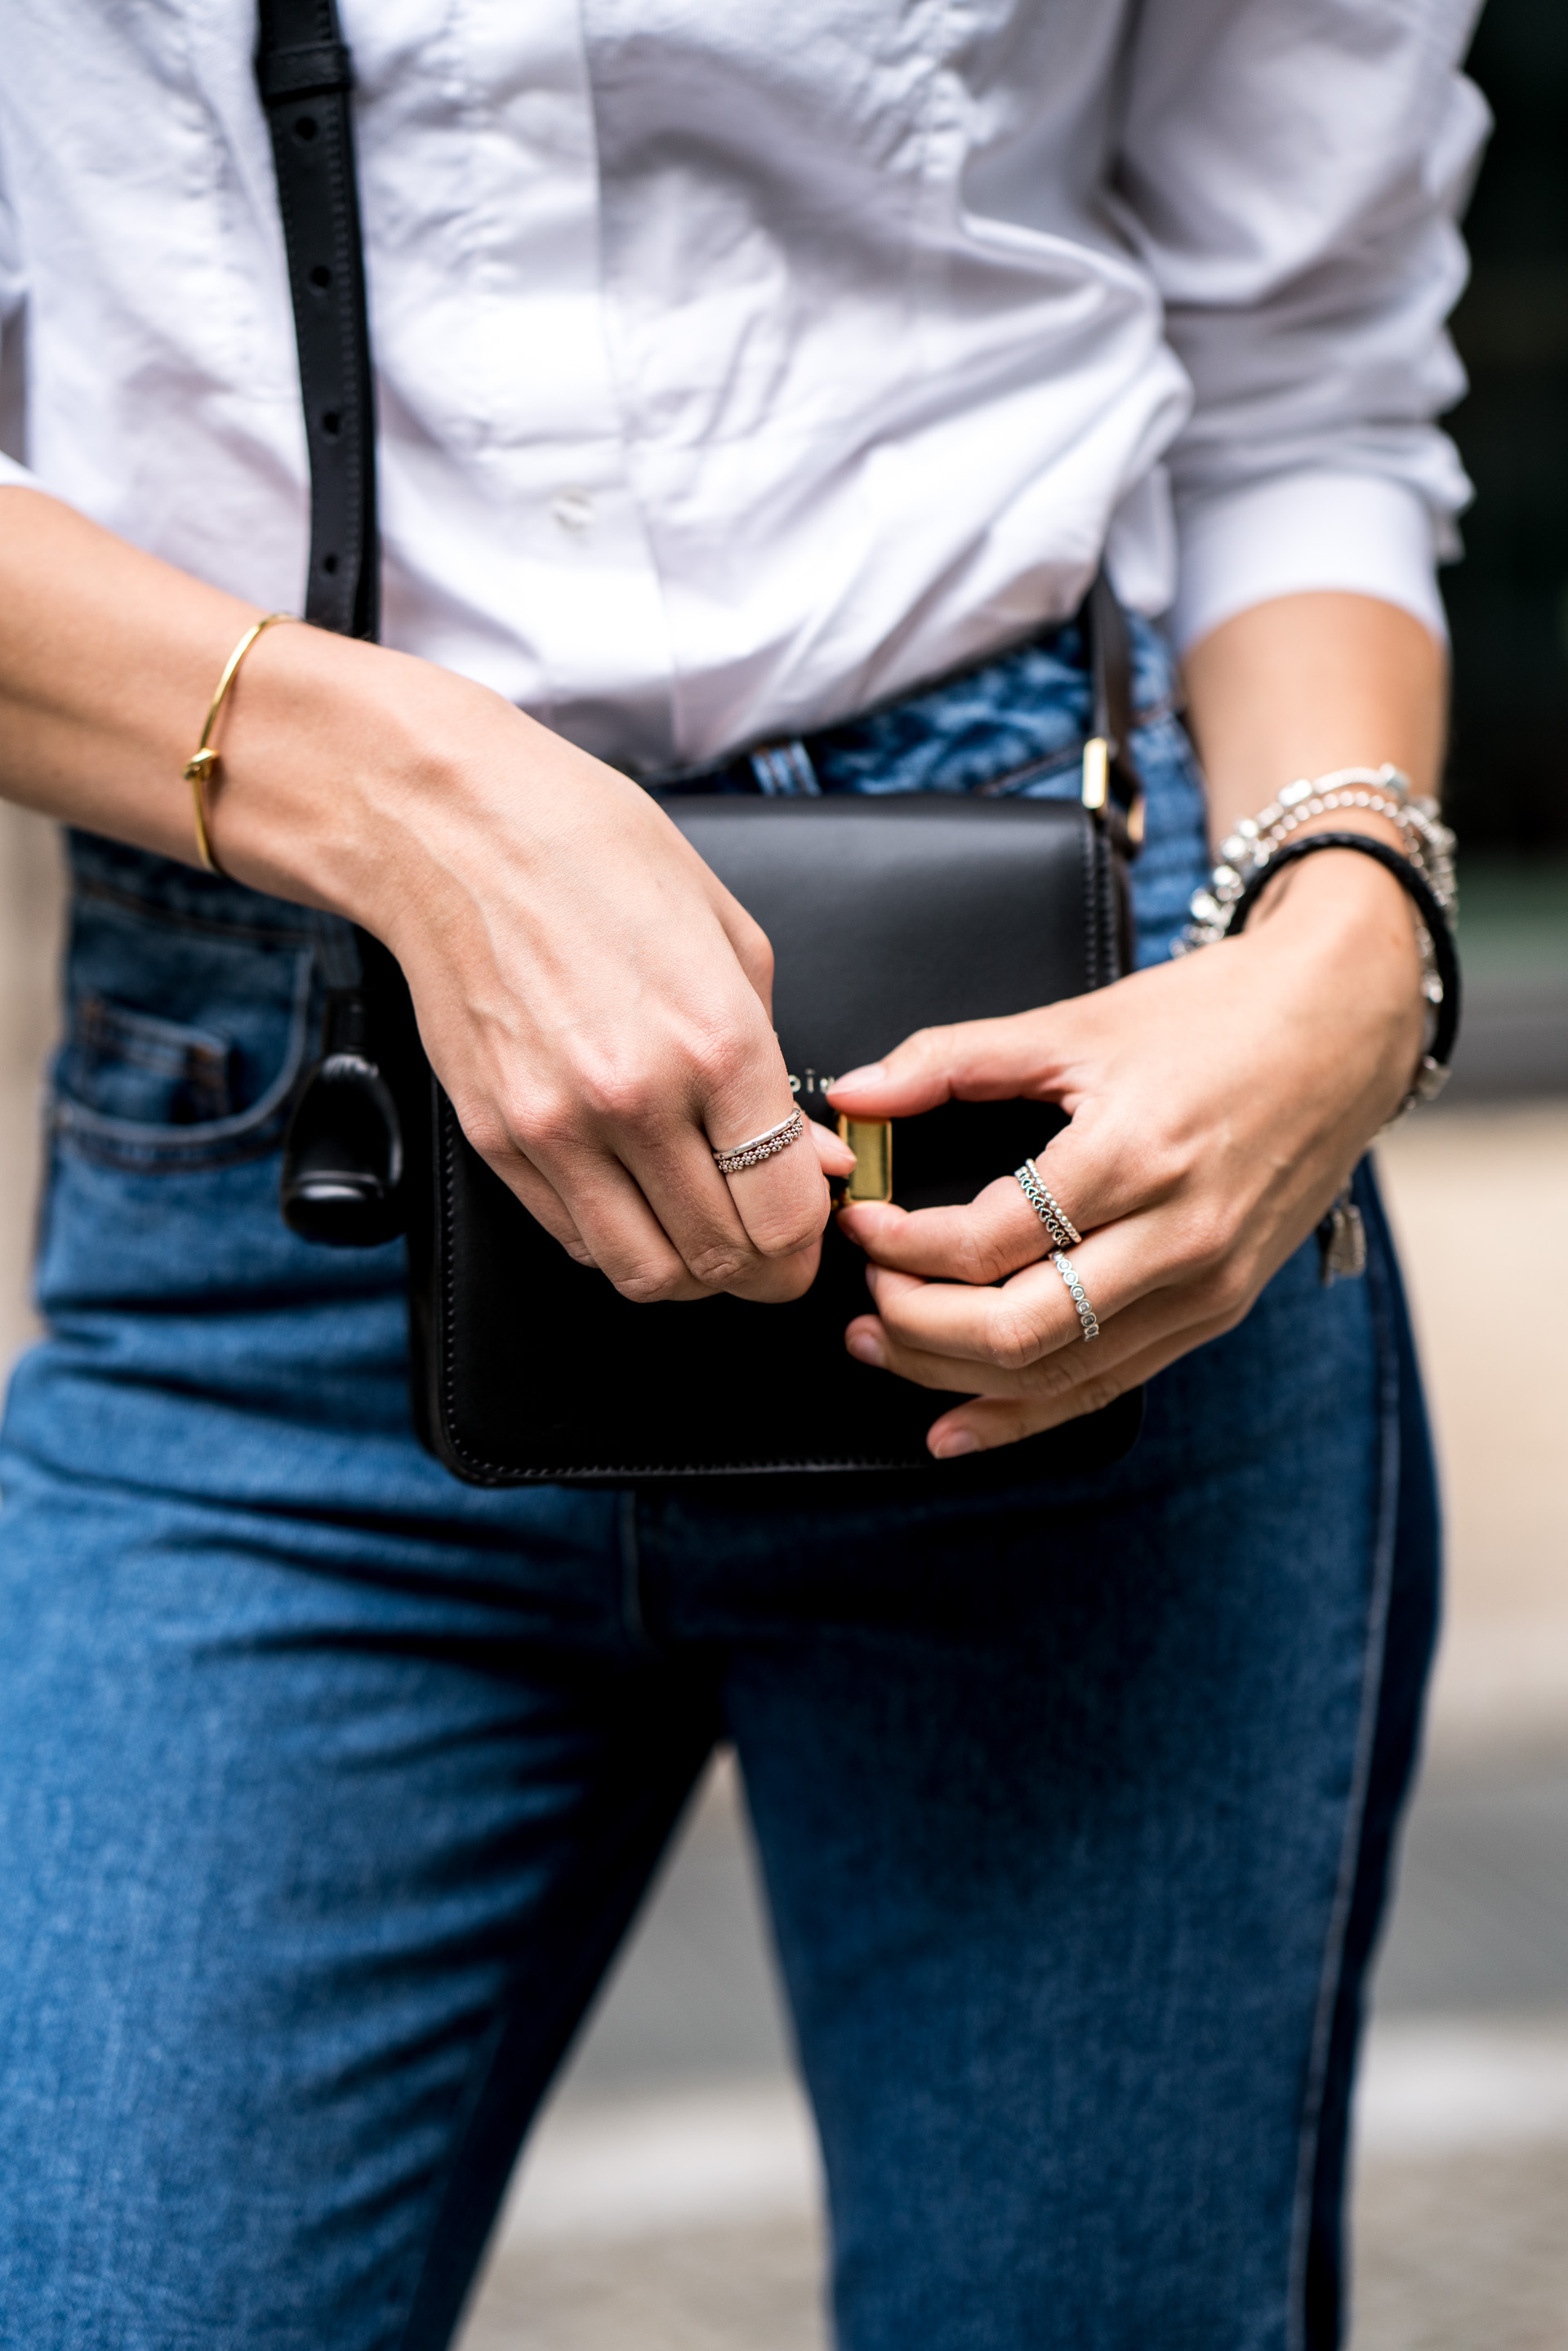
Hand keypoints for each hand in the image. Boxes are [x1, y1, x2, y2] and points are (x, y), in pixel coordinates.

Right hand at [220, 631, 855, 1303]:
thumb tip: (810, 1158)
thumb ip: (781, 1067)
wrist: (454, 830)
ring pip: (644, 1274)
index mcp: (715, 1043)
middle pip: (721, 1262)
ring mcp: (555, 1128)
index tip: (810, 1233)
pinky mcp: (496, 1139)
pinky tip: (634, 1195)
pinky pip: (575, 1239)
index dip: (809, 1246)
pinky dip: (618, 1239)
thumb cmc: (597, 855)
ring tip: (701, 1229)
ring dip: (688, 1272)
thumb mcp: (732, 939)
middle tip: (767, 1244)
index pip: (784, 1215)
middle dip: (761, 1271)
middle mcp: (635, 1099)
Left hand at [828, 848, 1423, 1455]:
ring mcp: (1205, 1287)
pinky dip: (1026, 1413)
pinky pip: (1107, 1384)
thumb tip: (855, 1094)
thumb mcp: (1078, 1021)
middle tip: (861, 1295)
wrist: (1346, 1024)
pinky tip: (958, 1423)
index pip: (985, 1242)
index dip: (900, 1245)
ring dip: (953, 1376)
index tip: (859, 1223)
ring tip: (882, 1348)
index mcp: (1132, 1157)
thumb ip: (954, 1059)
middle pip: (1014, 1330)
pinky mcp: (1219, 1311)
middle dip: (914, 1325)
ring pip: (1055, 1375)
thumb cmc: (1216, 1014)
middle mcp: (1176, 1239)